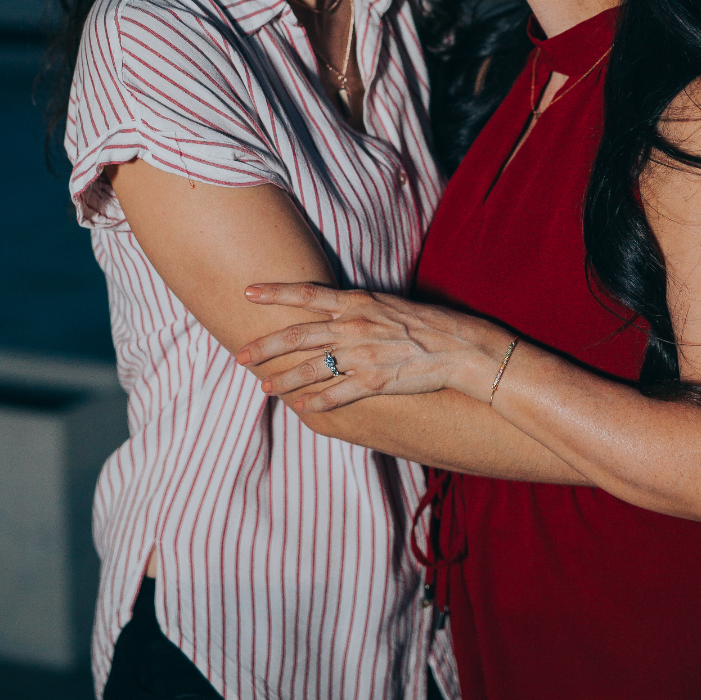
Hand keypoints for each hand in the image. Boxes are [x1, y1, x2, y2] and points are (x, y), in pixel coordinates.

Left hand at [235, 283, 504, 412]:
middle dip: (266, 346)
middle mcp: (354, 326)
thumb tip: (330, 313)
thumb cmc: (426, 323)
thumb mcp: (387, 304)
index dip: (275, 292)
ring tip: (266, 388)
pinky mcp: (374, 382)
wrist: (459, 347)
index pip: (307, 294)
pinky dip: (316, 402)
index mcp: (357, 303)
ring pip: (311, 368)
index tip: (248, 291)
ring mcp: (363, 355)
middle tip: (241, 355)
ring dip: (285, 380)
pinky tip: (303, 407)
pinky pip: (336, 394)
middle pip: (298, 335)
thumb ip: (356, 309)